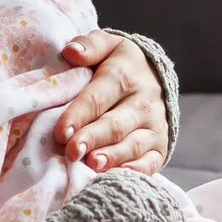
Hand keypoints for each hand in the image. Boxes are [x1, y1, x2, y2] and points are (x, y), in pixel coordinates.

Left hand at [56, 31, 169, 175]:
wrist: (155, 76)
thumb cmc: (118, 63)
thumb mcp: (107, 45)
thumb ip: (90, 45)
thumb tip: (71, 52)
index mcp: (125, 75)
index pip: (98, 97)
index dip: (79, 114)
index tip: (61, 131)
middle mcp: (143, 102)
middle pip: (115, 124)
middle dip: (93, 138)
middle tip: (72, 152)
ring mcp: (154, 126)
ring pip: (133, 145)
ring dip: (113, 156)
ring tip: (93, 165)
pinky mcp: (160, 146)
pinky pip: (151, 162)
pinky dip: (137, 171)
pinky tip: (118, 176)